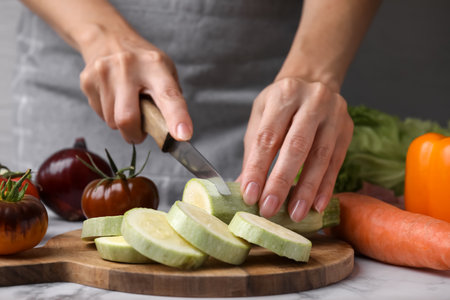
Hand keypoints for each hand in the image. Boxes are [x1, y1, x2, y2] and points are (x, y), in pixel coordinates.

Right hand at [79, 29, 191, 143]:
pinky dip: (109, 114)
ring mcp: (104, 72)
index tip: (183, 135)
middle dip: (134, 134)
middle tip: (139, 134)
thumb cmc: (143, 63)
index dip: (177, 117)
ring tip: (126, 104)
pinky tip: (113, 97)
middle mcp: (128, 67)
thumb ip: (171, 100)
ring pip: (112, 121)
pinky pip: (100, 115)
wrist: (107, 37)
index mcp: (155, 66)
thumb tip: (174, 133)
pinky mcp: (87, 80)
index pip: (168, 95)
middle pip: (127, 118)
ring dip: (122, 123)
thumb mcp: (165, 72)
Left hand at [238, 77, 352, 221]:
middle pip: (296, 146)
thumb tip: (244, 186)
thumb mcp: (262, 116)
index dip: (258, 168)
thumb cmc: (282, 103)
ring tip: (294, 214)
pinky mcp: (347, 129)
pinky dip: (326, 186)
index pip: (268, 136)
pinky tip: (317, 206)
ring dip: (307, 190)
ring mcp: (334, 114)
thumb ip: (254, 150)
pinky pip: (336, 162)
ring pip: (320, 157)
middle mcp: (312, 101)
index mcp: (284, 94)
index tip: (249, 195)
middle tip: (269, 209)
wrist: (314, 81)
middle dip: (281, 182)